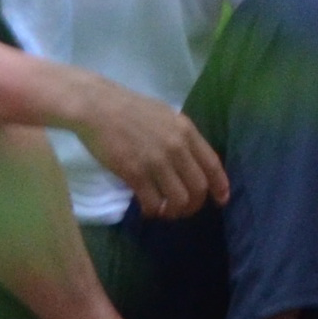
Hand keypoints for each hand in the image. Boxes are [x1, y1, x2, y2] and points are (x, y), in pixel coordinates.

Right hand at [70, 75, 228, 218]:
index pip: (212, 164)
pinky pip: (153, 202)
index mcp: (186, 130)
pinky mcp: (134, 173)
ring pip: (178, 199)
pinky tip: (148, 210)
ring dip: (174, 211)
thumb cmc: (129, 109)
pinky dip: (153, 211)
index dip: (219, 186)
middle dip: (194, 204)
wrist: (96, 106)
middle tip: (184, 210)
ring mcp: (156, 161)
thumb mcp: (165, 116)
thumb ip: (180, 136)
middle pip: (198, 187)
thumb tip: (190, 160)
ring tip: (165, 212)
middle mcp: (176, 147)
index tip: (221, 200)